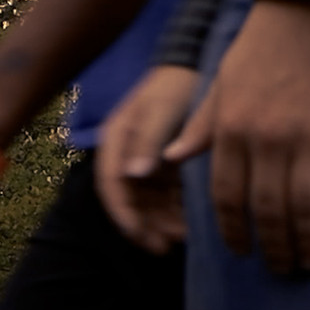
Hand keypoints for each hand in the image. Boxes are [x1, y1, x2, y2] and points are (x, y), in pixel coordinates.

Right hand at [95, 64, 197, 253]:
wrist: (198, 62)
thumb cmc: (177, 84)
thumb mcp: (161, 110)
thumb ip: (148, 141)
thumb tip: (132, 176)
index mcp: (116, 142)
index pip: (111, 185)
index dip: (123, 214)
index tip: (140, 236)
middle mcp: (126, 155)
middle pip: (129, 198)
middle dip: (145, 225)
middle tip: (165, 247)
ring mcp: (145, 160)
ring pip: (148, 200)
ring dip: (162, 221)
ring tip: (184, 238)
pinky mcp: (165, 162)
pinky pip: (167, 193)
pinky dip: (176, 209)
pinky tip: (192, 223)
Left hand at [165, 0, 309, 273]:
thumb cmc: (261, 47)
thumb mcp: (219, 85)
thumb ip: (200, 128)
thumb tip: (170, 160)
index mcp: (231, 131)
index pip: (226, 196)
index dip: (233, 231)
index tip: (241, 251)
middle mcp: (267, 140)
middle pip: (268, 210)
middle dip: (275, 247)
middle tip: (282, 269)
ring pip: (309, 206)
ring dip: (309, 241)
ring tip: (309, 262)